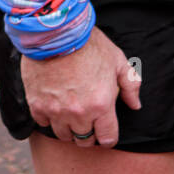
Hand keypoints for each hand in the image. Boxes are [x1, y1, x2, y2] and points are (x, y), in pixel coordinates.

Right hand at [21, 25, 142, 147]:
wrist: (57, 32)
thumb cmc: (90, 44)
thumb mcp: (118, 60)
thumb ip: (130, 85)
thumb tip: (135, 105)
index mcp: (101, 105)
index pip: (107, 138)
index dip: (109, 137)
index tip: (106, 131)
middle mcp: (79, 113)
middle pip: (85, 141)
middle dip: (90, 135)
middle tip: (90, 122)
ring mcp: (56, 111)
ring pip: (64, 136)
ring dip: (69, 129)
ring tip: (72, 114)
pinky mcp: (37, 105)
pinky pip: (43, 124)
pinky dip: (49, 119)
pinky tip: (55, 106)